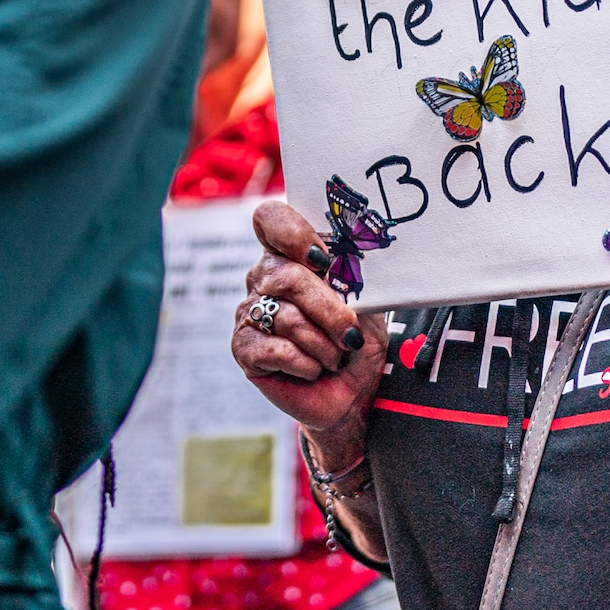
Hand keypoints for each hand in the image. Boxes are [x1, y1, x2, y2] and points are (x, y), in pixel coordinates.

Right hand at [232, 200, 384, 459]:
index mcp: (292, 254)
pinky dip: (307, 364)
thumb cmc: (357, 339)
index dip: (292, 232)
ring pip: (287, 318)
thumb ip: (351, 275)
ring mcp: (249, 311)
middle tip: (351, 334)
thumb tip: (343, 262)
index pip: (272, 220)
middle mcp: (265, 277)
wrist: (355, 390)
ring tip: (336, 357)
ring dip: (324, 345)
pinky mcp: (244, 347)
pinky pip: (277, 350)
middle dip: (329, 310)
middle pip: (288, 277)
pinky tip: (314, 369)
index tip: (323, 259)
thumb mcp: (366, 302)